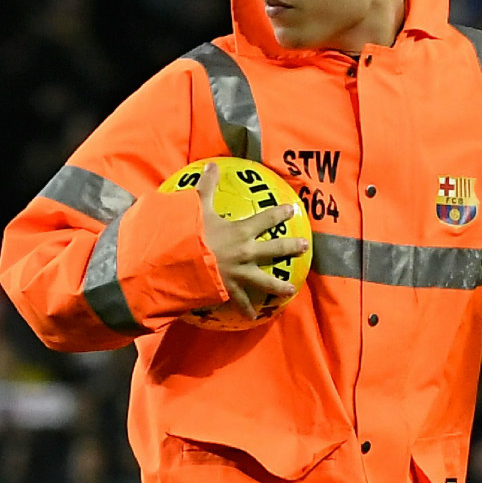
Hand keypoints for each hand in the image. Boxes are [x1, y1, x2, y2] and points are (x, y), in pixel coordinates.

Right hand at [196, 161, 307, 318]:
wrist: (177, 263)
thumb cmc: (189, 234)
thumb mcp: (197, 207)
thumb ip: (206, 186)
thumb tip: (211, 165)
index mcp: (241, 232)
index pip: (267, 219)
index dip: (280, 213)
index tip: (293, 210)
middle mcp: (246, 253)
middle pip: (275, 250)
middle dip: (291, 247)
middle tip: (304, 247)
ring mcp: (240, 273)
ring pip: (265, 281)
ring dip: (279, 286)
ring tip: (291, 290)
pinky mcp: (229, 289)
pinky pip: (240, 302)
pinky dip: (247, 310)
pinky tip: (254, 317)